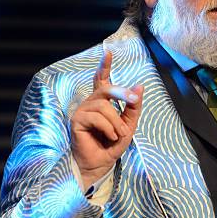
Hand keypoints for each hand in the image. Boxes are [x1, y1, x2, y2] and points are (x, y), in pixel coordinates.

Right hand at [70, 51, 143, 189]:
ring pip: (104, 105)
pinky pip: (97, 116)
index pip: (102, 80)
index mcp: (102, 102)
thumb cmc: (111, 145)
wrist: (99, 165)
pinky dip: (108, 127)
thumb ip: (134, 107)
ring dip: (117, 121)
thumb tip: (139, 86)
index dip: (104, 66)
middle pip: (106, 88)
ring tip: (119, 134)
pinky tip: (109, 137)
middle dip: (122, 93)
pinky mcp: (77, 120)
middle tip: (134, 101)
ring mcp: (83, 110)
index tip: (108, 52)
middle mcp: (91, 103)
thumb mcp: (129, 125)